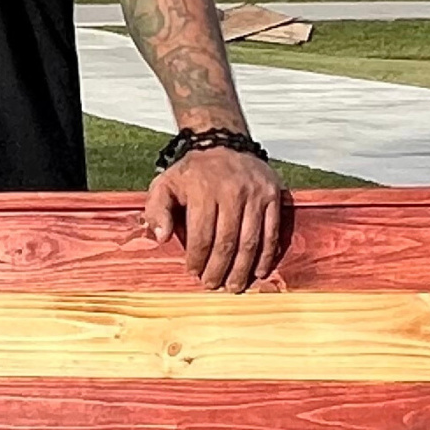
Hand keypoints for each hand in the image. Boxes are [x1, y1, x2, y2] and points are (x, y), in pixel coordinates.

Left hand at [143, 146, 286, 291]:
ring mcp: (255, 194)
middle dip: (219, 269)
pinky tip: (258, 271)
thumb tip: (162, 237)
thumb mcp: (164, 184)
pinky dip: (266, 255)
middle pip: (227, 242)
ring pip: (250, 241)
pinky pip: (271, 231)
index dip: (197, 259)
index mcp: (204, 189)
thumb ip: (156, 210)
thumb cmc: (192, 171)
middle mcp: (232, 191)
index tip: (193, 273)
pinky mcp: (273, 195)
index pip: (202, 235)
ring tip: (234, 286)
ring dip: (242, 269)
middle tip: (213, 285)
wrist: (222, 143)